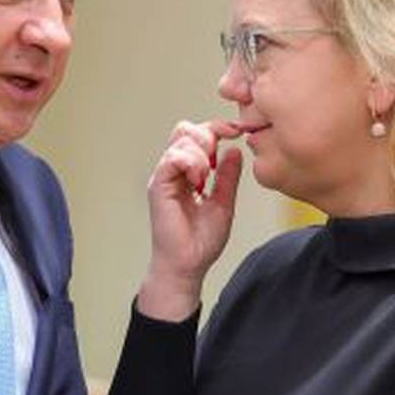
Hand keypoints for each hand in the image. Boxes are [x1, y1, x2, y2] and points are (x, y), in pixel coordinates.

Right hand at [137, 119, 246, 320]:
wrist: (188, 265)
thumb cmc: (200, 242)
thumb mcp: (224, 203)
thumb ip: (228, 178)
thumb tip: (234, 152)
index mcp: (186, 174)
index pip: (196, 136)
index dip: (216, 129)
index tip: (236, 133)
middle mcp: (172, 172)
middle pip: (184, 130)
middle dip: (208, 134)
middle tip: (220, 155)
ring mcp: (164, 178)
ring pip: (180, 140)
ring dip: (201, 151)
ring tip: (207, 176)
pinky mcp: (158, 187)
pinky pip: (172, 159)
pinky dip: (191, 163)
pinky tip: (200, 179)